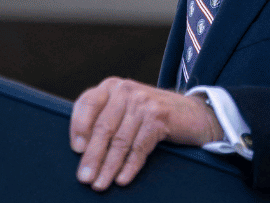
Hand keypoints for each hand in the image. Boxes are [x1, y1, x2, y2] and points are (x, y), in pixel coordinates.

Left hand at [69, 77, 223, 190]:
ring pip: (120, 140)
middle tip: (85, 177)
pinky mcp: (159, 116)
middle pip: (103, 127)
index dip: (78, 127)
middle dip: (92, 156)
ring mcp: (143, 102)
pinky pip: (139, 147)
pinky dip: (130, 166)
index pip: (86, 104)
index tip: (76, 150)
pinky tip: (122, 179)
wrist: (192, 114)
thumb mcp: (125, 110)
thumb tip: (81, 151)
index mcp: (111, 86)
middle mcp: (126, 90)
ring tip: (100, 183)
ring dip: (109, 166)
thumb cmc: (152, 116)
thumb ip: (105, 119)